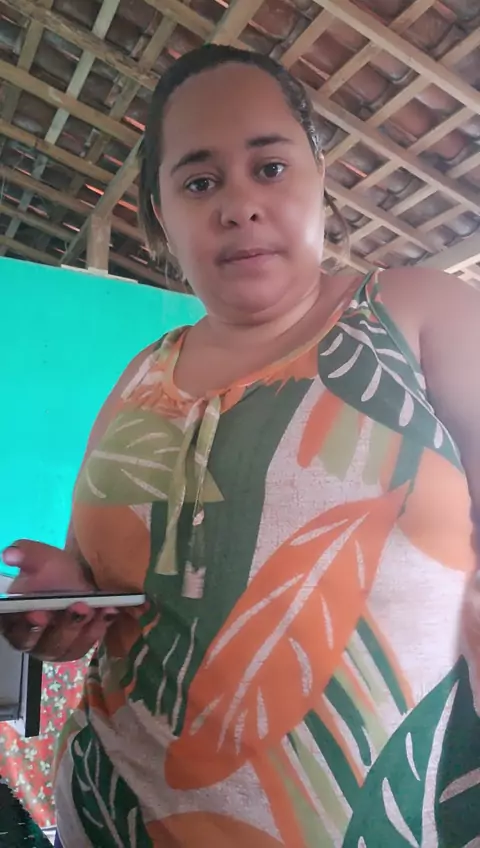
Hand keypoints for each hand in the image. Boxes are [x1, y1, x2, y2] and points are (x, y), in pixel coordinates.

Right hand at [0, 540, 117, 660]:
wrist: (79, 578)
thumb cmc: (55, 571)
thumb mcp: (41, 558)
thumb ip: (25, 555)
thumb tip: (10, 554)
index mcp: (15, 618)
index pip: (14, 628)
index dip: (25, 624)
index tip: (37, 612)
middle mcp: (31, 638)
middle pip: (41, 643)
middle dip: (61, 626)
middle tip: (78, 606)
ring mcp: (54, 646)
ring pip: (65, 646)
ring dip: (80, 628)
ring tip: (93, 608)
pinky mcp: (75, 647)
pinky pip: (85, 644)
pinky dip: (97, 629)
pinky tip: (108, 611)